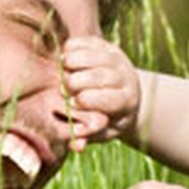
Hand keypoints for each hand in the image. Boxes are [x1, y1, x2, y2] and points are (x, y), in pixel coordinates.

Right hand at [61, 37, 138, 151]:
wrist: (126, 95)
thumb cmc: (108, 118)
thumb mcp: (103, 131)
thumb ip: (88, 136)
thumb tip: (76, 146)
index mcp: (127, 101)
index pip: (110, 99)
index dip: (87, 101)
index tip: (71, 104)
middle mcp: (126, 78)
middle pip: (101, 76)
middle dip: (77, 82)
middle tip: (63, 88)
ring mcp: (118, 59)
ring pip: (94, 56)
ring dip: (73, 62)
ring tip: (62, 71)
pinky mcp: (107, 46)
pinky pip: (88, 42)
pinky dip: (73, 47)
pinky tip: (64, 58)